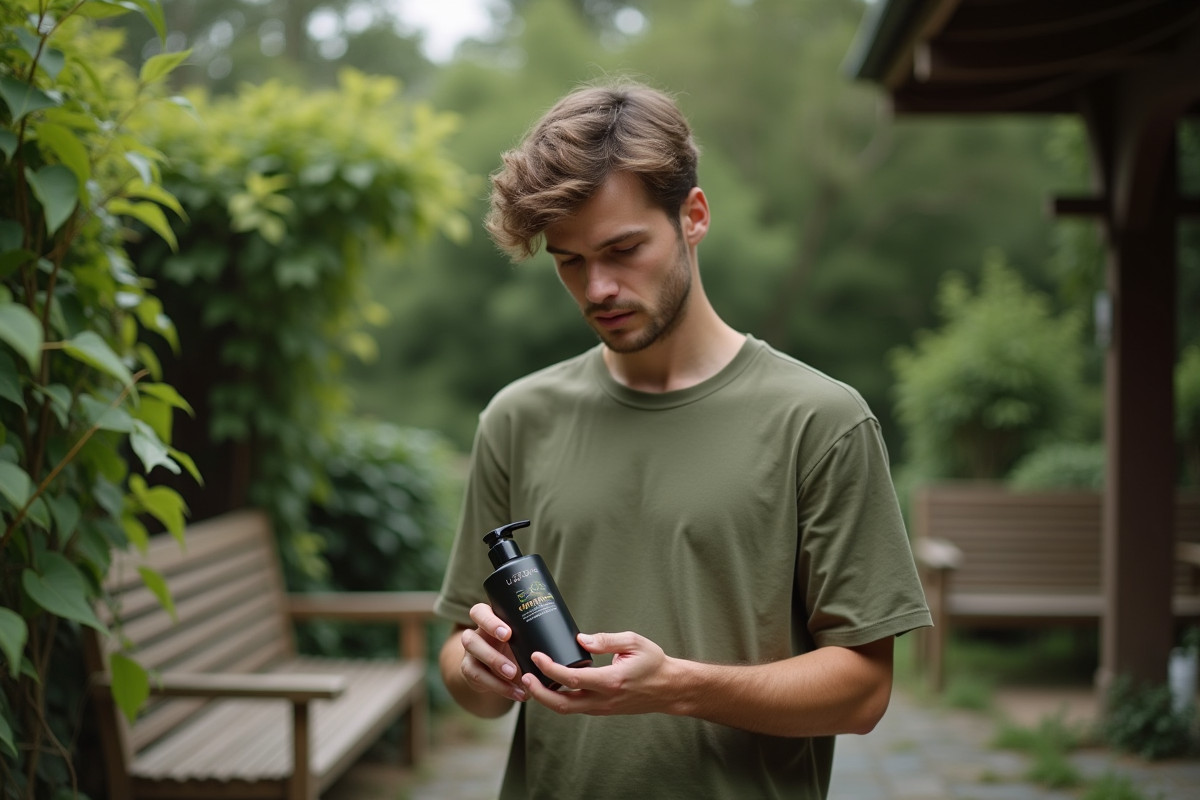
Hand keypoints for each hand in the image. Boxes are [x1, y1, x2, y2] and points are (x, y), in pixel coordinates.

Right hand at [459, 603, 526, 702]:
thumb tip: (565, 642)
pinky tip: (517, 692)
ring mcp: (470, 653)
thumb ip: (533, 635)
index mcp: (489, 620)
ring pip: (472, 656)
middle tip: (508, 650)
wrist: (496, 669)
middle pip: (469, 635)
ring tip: (513, 674)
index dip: (490, 622)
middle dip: (489, 648)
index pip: (480, 612)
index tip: (509, 634)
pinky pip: (478, 677)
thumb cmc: (516, 647)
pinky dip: (500, 686)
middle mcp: (476, 634)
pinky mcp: (469, 671)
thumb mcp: (522, 638)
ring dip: (494, 663)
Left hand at [522, 631, 678, 716]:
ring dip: (545, 697)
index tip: (536, 656)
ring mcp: (602, 708)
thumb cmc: (653, 663)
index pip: (571, 679)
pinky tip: (549, 686)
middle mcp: (603, 699)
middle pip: (561, 704)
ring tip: (531, 680)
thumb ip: (606, 640)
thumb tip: (580, 639)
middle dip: (537, 692)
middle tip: (524, 675)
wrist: (669, 689)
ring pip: (566, 709)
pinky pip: (575, 708)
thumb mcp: (633, 642)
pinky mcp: (601, 710)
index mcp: (610, 681)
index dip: (549, 668)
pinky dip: (558, 699)